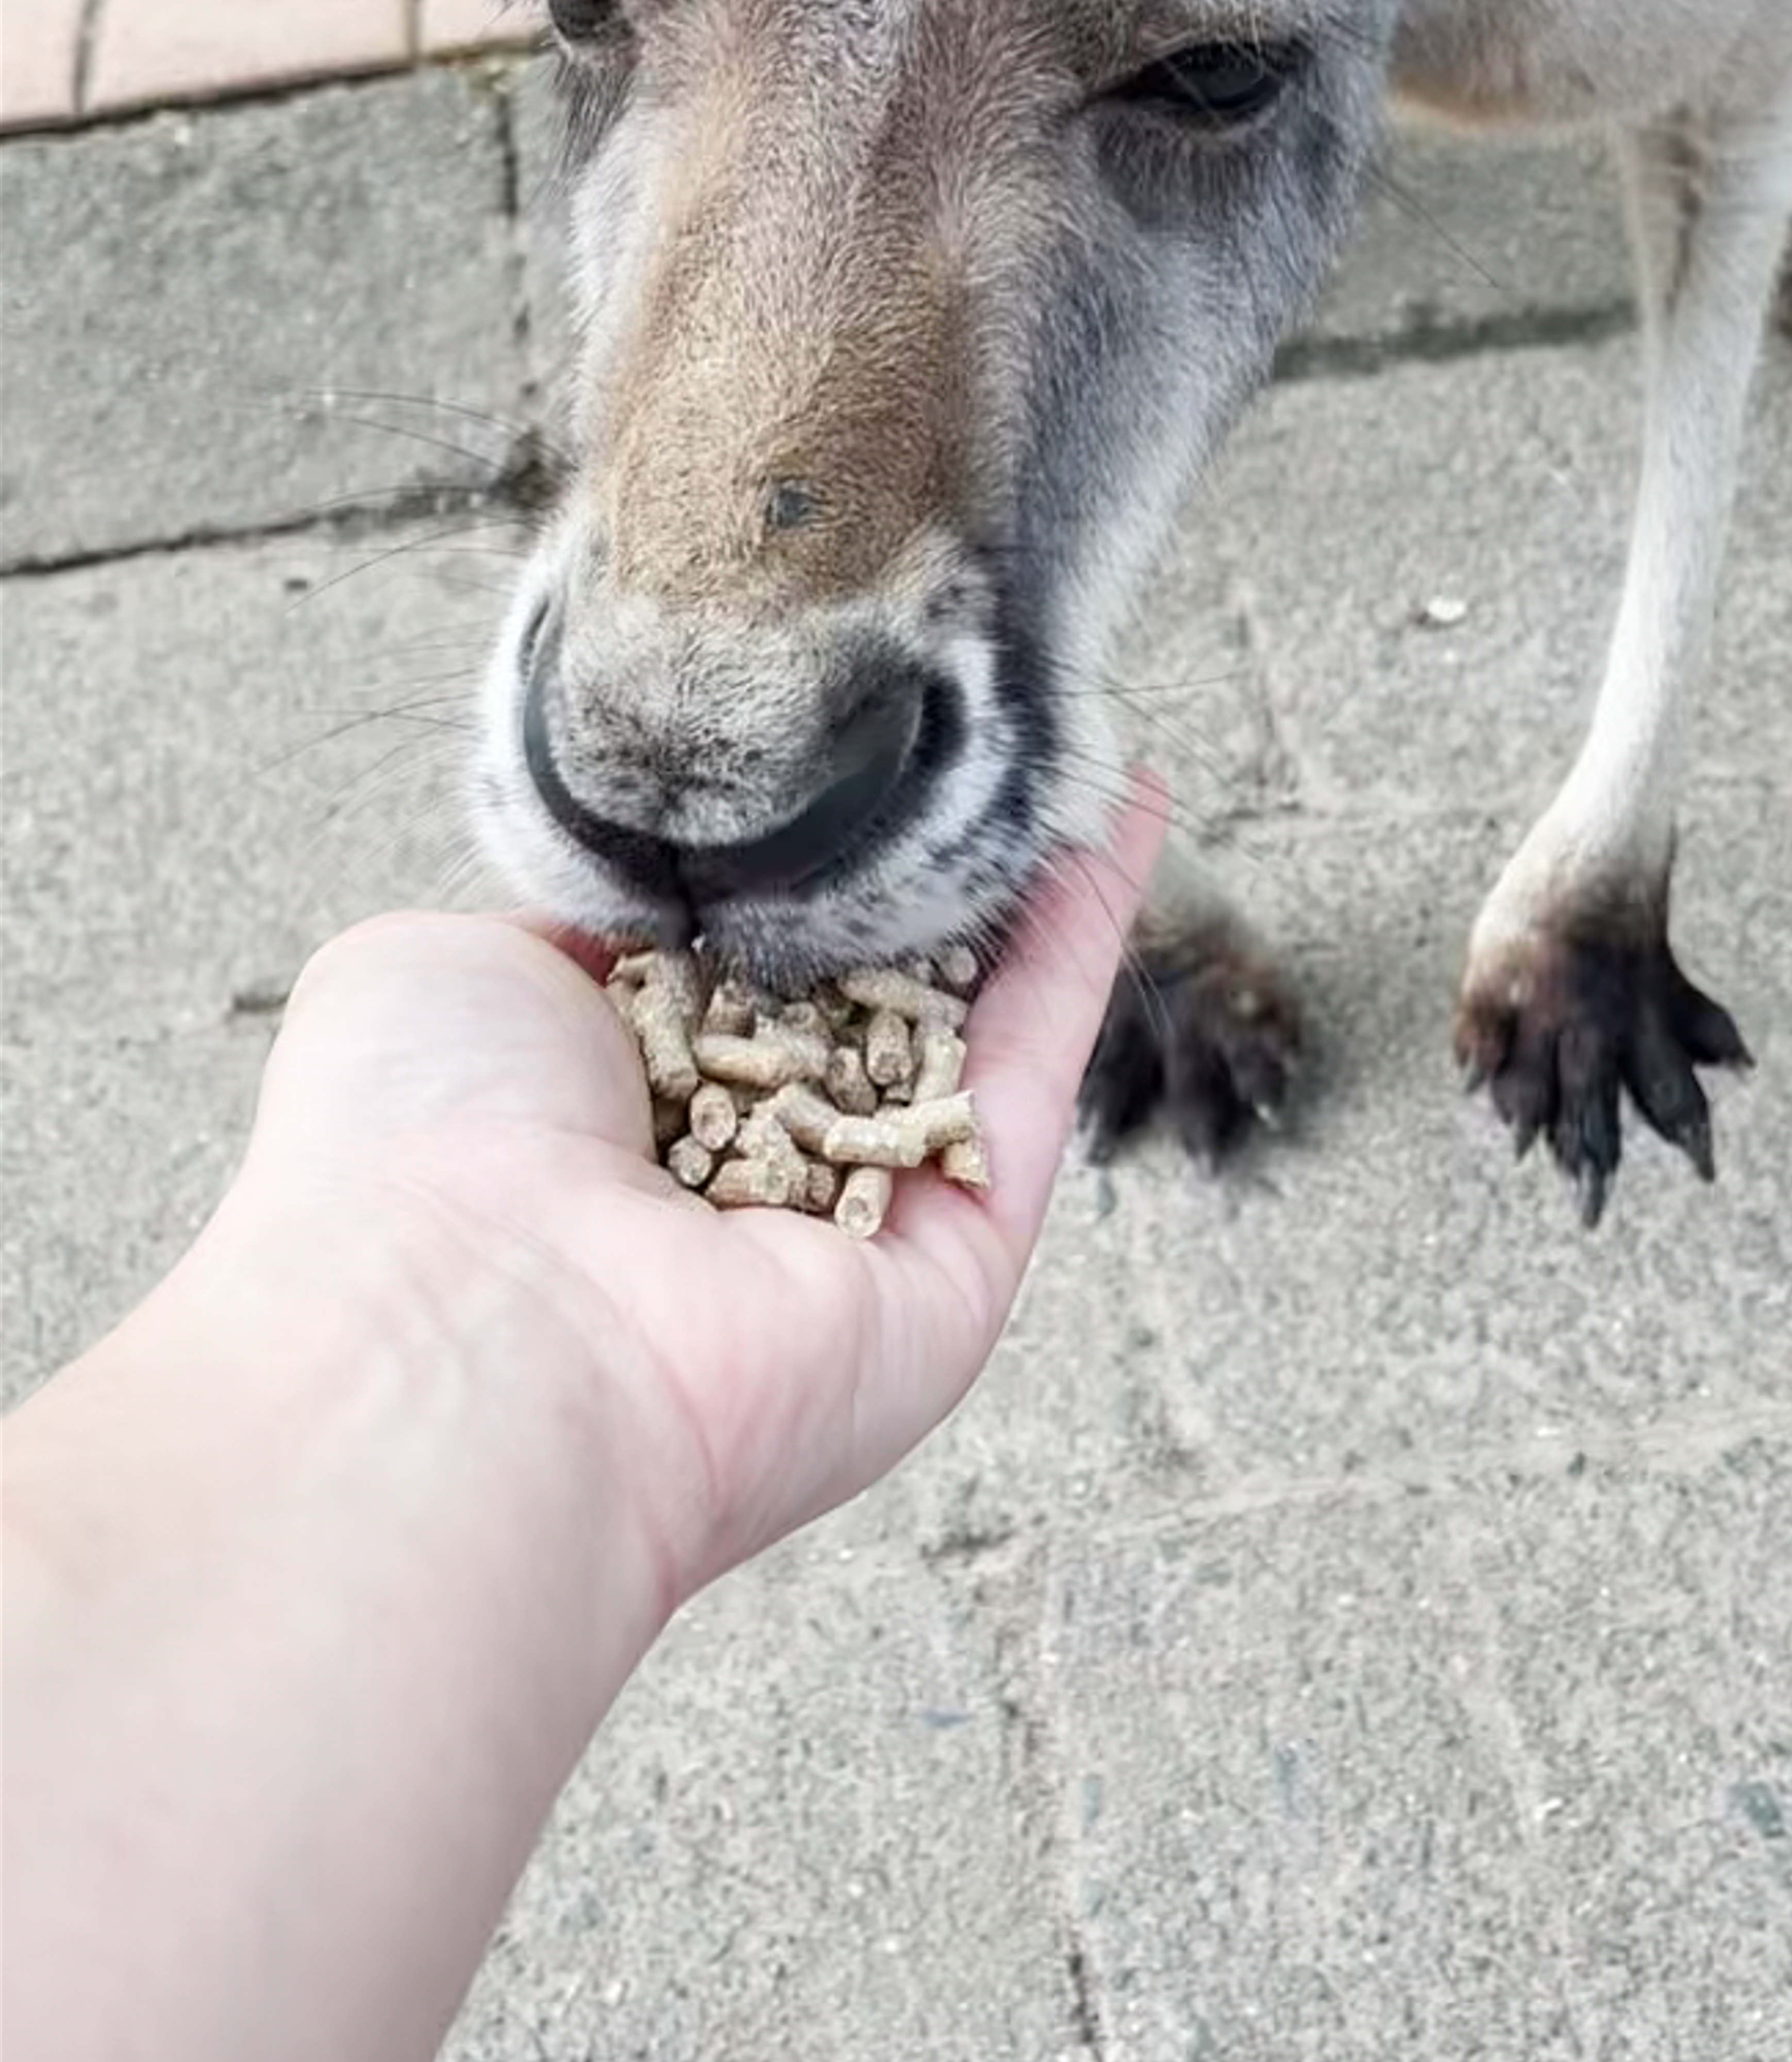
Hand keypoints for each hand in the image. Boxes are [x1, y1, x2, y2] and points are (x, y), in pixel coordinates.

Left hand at [228, 787, 1164, 1621]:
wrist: (465, 1338)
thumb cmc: (406, 1163)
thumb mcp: (444, 971)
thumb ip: (558, 915)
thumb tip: (648, 880)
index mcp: (604, 1108)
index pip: (724, 963)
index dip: (785, 857)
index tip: (835, 746)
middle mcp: (733, 1171)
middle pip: (859, 992)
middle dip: (921, 866)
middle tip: (980, 723)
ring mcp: (855, 1213)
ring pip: (967, 1019)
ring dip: (1028, 880)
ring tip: (1076, 736)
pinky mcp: (961, 1254)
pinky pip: (1032, 1070)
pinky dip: (1081, 940)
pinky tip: (1114, 815)